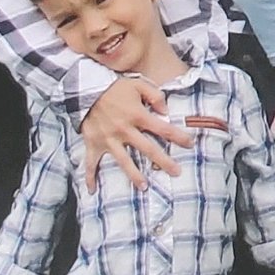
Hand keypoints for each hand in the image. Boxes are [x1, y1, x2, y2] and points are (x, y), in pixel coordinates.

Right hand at [80, 74, 192, 189]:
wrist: (84, 88)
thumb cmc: (114, 87)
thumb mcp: (138, 84)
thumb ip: (155, 96)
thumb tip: (166, 112)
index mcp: (137, 115)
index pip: (162, 128)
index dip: (178, 136)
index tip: (189, 144)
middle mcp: (124, 130)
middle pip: (147, 149)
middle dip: (163, 161)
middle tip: (176, 172)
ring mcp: (108, 139)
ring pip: (123, 160)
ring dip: (133, 175)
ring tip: (144, 187)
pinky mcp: (93, 143)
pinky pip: (91, 163)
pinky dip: (90, 177)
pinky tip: (92, 190)